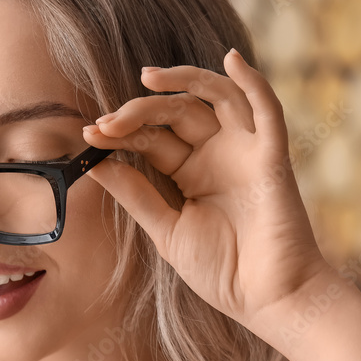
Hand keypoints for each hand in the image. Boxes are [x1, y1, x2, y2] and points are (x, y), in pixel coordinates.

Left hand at [82, 49, 332, 327]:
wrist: (266, 299)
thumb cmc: (220, 271)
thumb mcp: (165, 229)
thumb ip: (136, 195)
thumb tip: (97, 165)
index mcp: (189, 173)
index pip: (150, 139)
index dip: (119, 134)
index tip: (88, 136)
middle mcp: (216, 155)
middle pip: (174, 114)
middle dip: (137, 113)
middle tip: (106, 124)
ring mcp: (244, 152)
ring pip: (214, 98)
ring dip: (182, 82)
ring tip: (146, 78)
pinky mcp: (271, 156)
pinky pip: (266, 110)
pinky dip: (252, 81)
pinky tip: (230, 61)